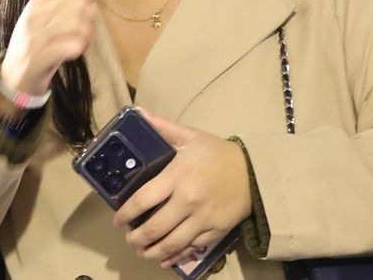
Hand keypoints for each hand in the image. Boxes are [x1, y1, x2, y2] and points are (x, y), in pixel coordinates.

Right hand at [0, 0, 116, 98]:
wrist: (12, 77)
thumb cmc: (35, 45)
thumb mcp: (44, 20)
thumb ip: (64, 6)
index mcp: (38, 2)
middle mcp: (35, 14)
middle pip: (78, 2)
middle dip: (90, 18)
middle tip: (87, 33)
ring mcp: (35, 35)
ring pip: (77, 23)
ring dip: (87, 35)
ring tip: (80, 44)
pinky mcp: (38, 56)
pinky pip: (71, 45)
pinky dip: (79, 48)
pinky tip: (74, 53)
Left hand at [114, 111, 252, 268]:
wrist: (255, 173)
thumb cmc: (218, 154)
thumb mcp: (191, 136)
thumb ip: (163, 127)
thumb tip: (137, 114)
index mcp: (177, 177)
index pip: (143, 200)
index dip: (125, 214)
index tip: (117, 220)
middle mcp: (187, 201)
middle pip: (154, 228)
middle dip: (136, 238)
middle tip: (128, 239)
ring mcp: (202, 220)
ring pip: (171, 244)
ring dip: (151, 252)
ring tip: (142, 251)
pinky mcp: (215, 232)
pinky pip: (191, 249)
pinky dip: (175, 256)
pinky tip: (164, 258)